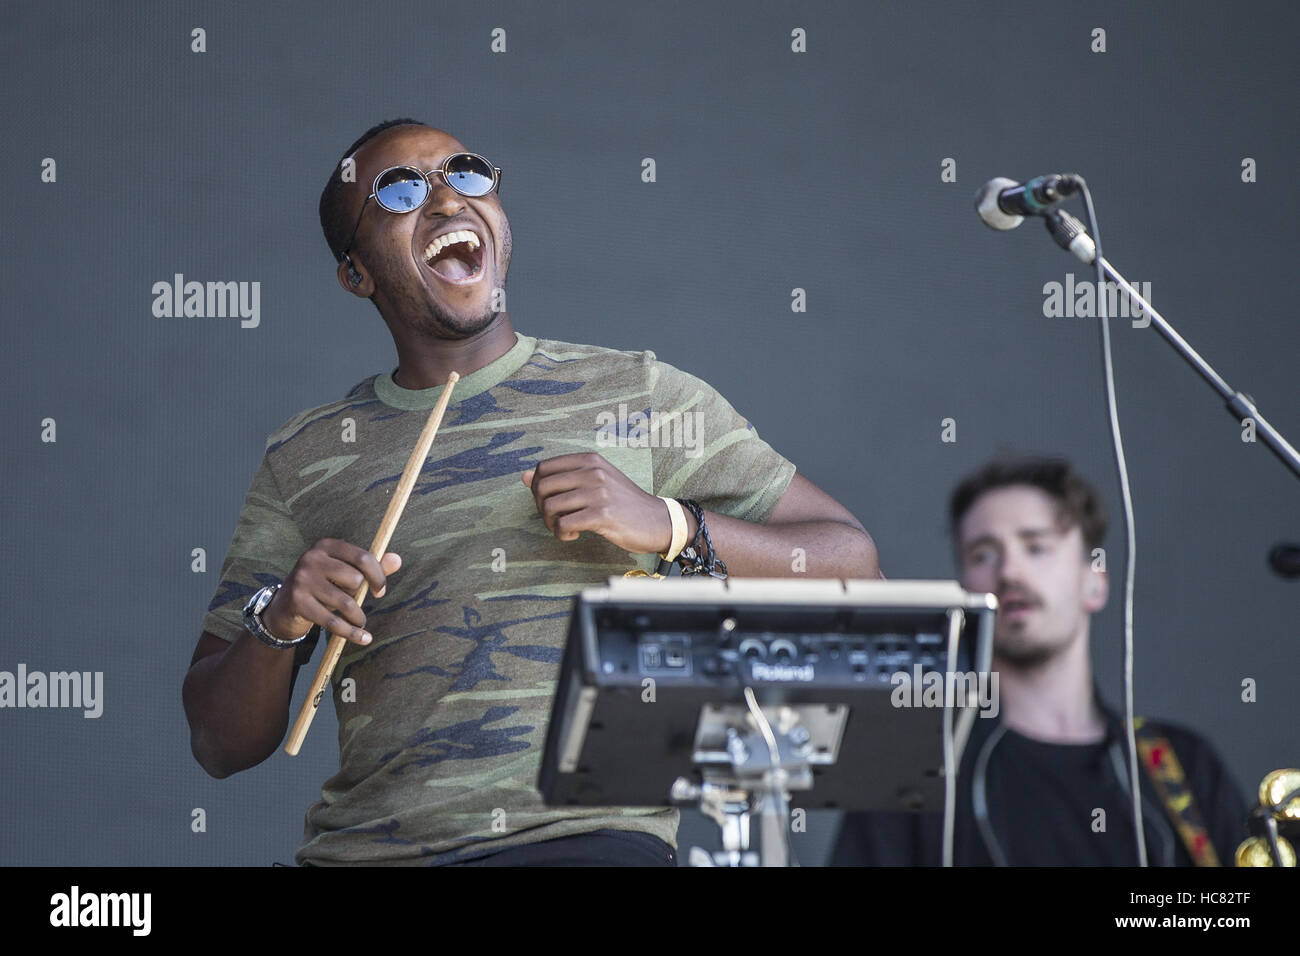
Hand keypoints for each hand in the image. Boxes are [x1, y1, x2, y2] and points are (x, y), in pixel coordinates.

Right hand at [261, 538, 401, 646]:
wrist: (284, 606)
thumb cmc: (322, 585)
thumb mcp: (344, 572)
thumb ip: (371, 566)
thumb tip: (397, 560)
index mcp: (326, 545)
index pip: (363, 558)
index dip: (378, 576)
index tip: (381, 591)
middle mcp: (312, 558)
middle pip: (355, 580)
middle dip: (361, 596)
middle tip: (357, 604)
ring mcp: (302, 579)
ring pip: (346, 603)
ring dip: (358, 617)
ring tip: (359, 621)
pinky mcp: (298, 602)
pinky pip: (333, 622)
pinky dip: (351, 633)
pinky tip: (364, 638)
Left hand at [522, 452, 673, 553]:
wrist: (658, 520)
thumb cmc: (623, 503)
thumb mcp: (595, 481)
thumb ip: (562, 477)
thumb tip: (524, 476)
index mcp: (590, 460)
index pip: (544, 468)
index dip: (537, 488)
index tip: (549, 502)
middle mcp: (593, 472)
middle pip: (542, 487)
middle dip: (540, 508)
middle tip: (554, 519)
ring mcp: (598, 493)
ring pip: (549, 507)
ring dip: (550, 524)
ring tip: (564, 529)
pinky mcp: (602, 515)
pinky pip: (563, 525)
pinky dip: (562, 534)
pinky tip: (573, 535)